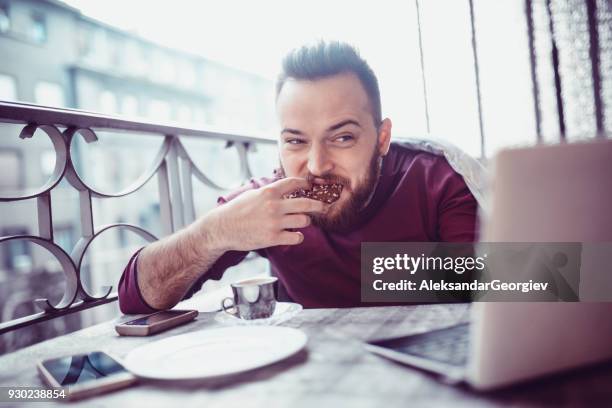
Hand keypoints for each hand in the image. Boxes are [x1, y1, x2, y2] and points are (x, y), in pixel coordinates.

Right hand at [202, 177, 329, 250]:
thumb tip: (286, 188)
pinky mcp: (273, 238)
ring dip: (305, 221)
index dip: (305, 184)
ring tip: (301, 222)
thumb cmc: (236, 210)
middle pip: (306, 204)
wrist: (223, 228)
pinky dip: (298, 236)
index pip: (294, 183)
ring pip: (303, 221)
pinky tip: (294, 235)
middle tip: (322, 206)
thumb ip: (270, 191)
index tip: (309, 186)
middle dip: (318, 205)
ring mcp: (274, 223)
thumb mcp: (253, 194)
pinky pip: (296, 237)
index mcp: (268, 192)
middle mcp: (274, 206)